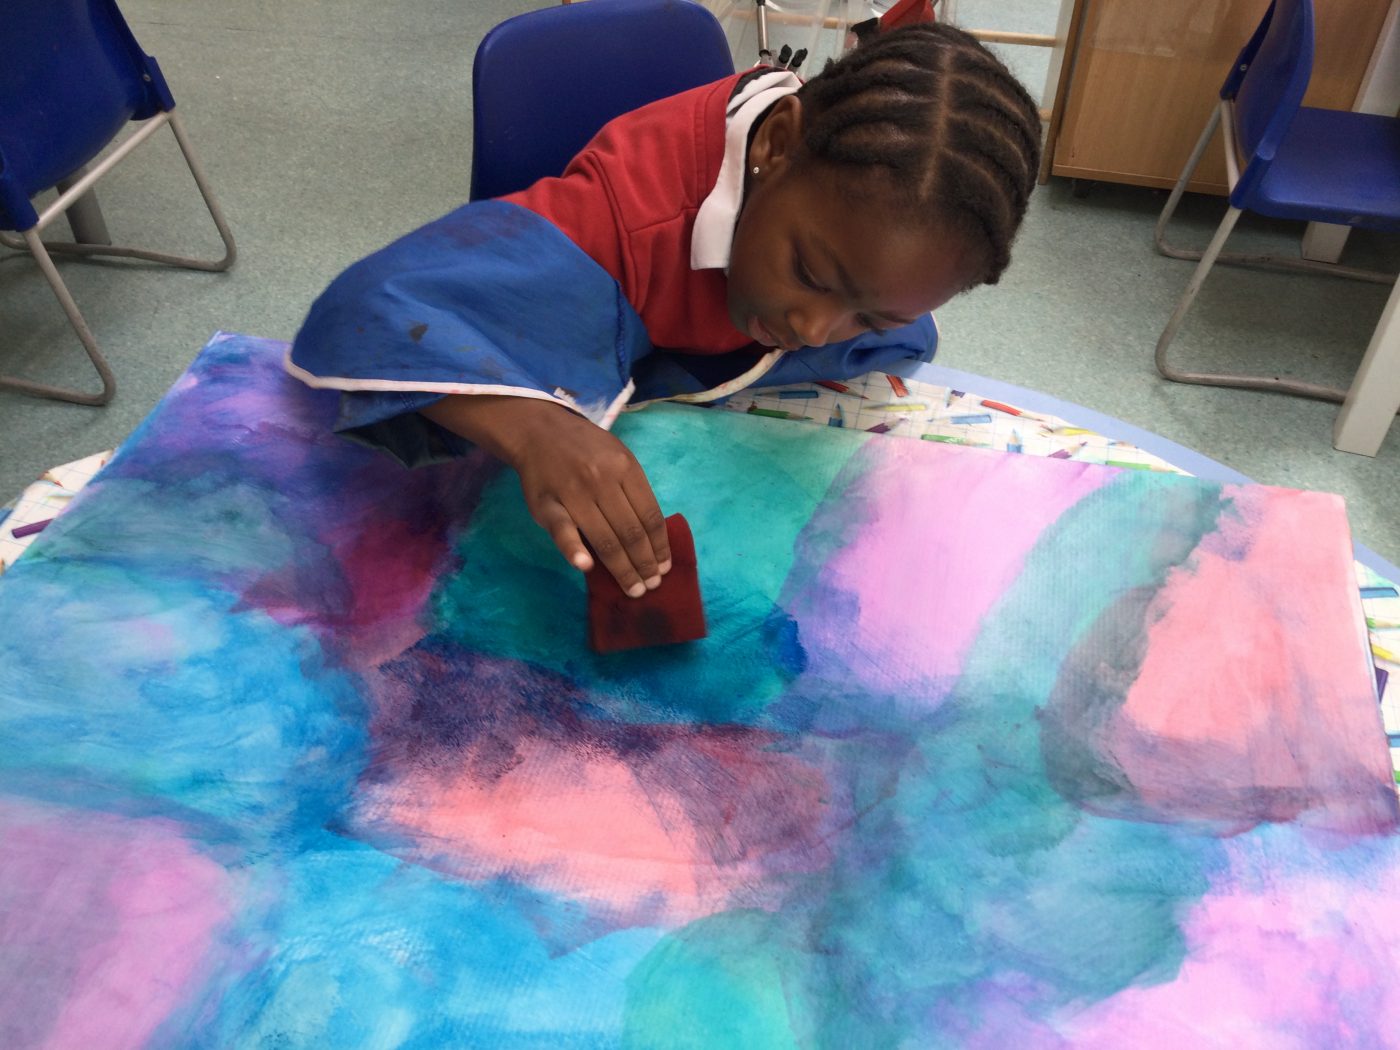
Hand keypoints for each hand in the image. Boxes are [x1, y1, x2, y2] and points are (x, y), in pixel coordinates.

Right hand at [421, 396, 670, 595]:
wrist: (539, 431)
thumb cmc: (585, 448)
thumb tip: (653, 533)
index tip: (664, 567)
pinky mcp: (547, 505)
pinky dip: (574, 549)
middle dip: (644, 564)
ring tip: (632, 588)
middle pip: (631, 532)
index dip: (660, 546)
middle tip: (650, 586)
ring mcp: (574, 493)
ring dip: (621, 568)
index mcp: (626, 468)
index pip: (650, 516)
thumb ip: (634, 490)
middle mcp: (603, 480)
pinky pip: (563, 530)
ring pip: (605, 538)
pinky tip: (586, 567)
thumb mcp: (618, 457)